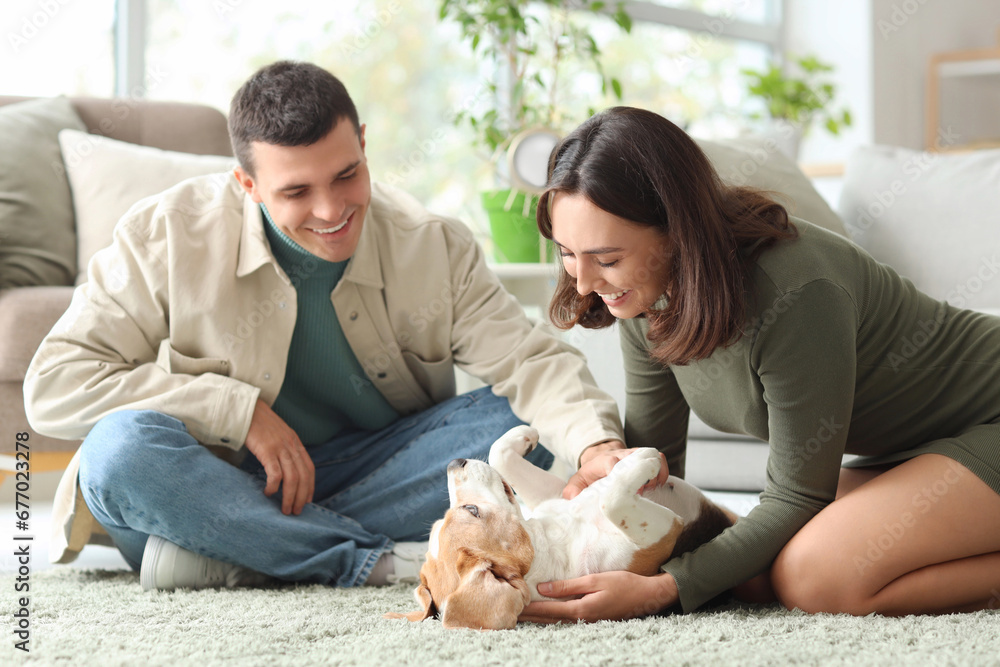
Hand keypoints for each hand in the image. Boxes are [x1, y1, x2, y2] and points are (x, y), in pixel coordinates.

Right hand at [244, 398, 314, 514]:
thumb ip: (285, 449)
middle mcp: (291, 446)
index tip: (307, 501)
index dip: (310, 486)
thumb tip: (286, 469)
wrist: (247, 408)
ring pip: (292, 478)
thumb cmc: (260, 424)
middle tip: (296, 512)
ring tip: (285, 509)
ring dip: (290, 496)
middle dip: (301, 496)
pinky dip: (275, 486)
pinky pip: (275, 473)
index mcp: (296, 443)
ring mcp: (280, 448)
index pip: (309, 468)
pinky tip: (269, 493)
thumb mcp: (279, 435)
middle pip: (303, 476)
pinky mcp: (267, 450)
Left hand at [518, 571, 678, 623]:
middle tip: (510, 613)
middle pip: (549, 619)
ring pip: (556, 620)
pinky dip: (552, 616)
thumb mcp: (595, 580)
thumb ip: (568, 585)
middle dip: (529, 616)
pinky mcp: (592, 618)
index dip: (529, 608)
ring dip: (538, 617)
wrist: (648, 596)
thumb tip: (543, 588)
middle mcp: (582, 619)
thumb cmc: (624, 584)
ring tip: (521, 614)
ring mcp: (588, 621)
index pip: (548, 609)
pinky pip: (566, 619)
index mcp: (582, 609)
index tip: (513, 606)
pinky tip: (545, 613)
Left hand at [564, 441, 667, 499]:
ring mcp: (635, 455)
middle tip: (640, 493)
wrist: (601, 457)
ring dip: (655, 475)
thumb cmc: (591, 473)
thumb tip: (572, 499)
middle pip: (638, 459)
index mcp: (604, 461)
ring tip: (650, 490)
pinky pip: (659, 460)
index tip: (626, 490)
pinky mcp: (646, 457)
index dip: (619, 472)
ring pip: (652, 458)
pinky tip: (657, 486)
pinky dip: (662, 473)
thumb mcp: (578, 481)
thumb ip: (572, 490)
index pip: (612, 461)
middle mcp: (621, 455)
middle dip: (642, 477)